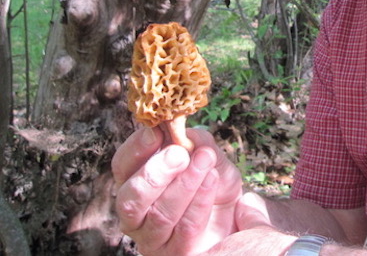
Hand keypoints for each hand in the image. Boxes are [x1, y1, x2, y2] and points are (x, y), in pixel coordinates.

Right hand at [112, 126, 242, 255]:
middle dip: (156, 173)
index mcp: (135, 181)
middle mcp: (136, 213)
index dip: (136, 149)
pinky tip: (213, 180)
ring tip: (204, 161)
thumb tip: (186, 132)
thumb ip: (197, 142)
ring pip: (159, 215)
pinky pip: (185, 229)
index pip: (122, 166)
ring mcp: (153, 237)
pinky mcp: (175, 252)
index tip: (155, 132)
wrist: (234, 212)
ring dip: (184, 185)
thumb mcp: (208, 155)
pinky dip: (200, 201)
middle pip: (131, 197)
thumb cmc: (212, 181)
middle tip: (179, 154)